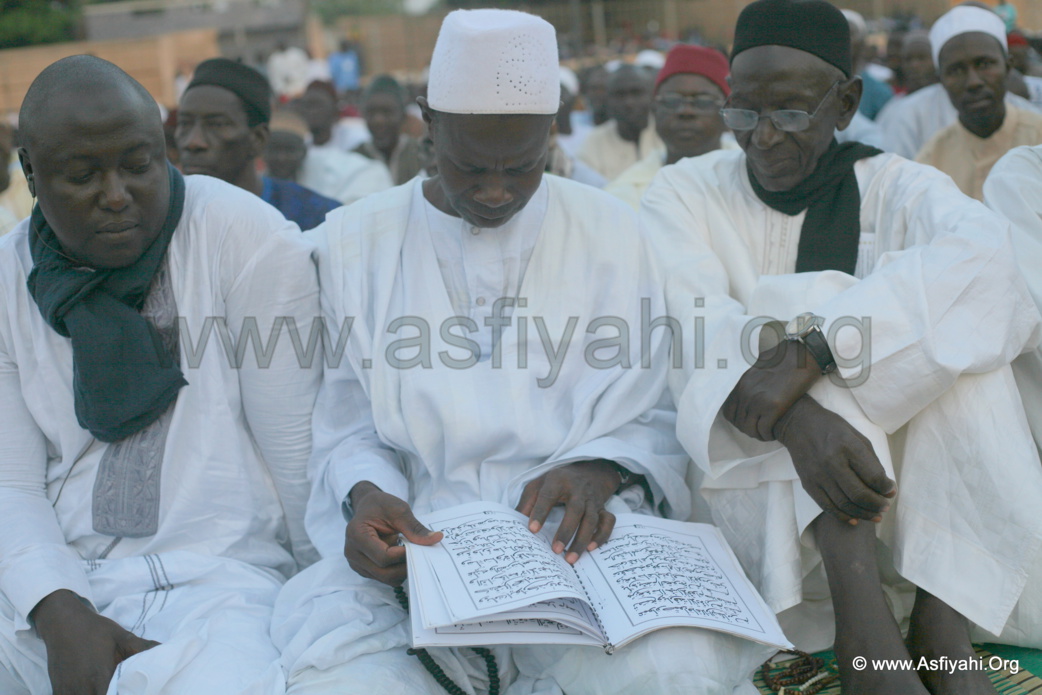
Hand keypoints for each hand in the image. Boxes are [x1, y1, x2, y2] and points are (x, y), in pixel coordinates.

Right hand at [32, 589, 158, 694]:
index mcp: (100, 678)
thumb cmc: (95, 630)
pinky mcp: (59, 691)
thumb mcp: (122, 637)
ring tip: (110, 688)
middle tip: (125, 689)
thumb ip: (143, 648)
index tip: (132, 690)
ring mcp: (68, 692)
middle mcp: (83, 689)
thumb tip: (165, 651)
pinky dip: (82, 694)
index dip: (125, 694)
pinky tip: (91, 690)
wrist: (63, 623)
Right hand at [344, 481, 442, 585]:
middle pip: (384, 573)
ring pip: (385, 578)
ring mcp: (356, 563)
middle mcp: (352, 552)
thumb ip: (415, 528)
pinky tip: (400, 555)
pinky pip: (383, 578)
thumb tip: (436, 539)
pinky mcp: (363, 569)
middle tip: (420, 554)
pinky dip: (396, 570)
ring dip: (402, 569)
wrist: (367, 507)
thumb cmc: (381, 506)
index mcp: (357, 534)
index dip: (404, 555)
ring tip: (408, 552)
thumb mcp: (399, 510)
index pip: (383, 557)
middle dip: (405, 566)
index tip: (419, 547)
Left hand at [515, 460, 621, 563]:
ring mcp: (592, 499)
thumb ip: (527, 502)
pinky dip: (602, 535)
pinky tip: (591, 548)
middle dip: (565, 532)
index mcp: (558, 481)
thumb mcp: (538, 484)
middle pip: (575, 511)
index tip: (532, 530)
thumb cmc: (558, 481)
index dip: (540, 512)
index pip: (548, 496)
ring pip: (591, 520)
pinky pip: (608, 522)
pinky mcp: (602, 508)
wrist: (589, 470)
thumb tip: (516, 523)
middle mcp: (578, 490)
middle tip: (555, 551)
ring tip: (570, 558)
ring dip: (582, 540)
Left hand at [723, 328, 820, 441]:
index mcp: (741, 383)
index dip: (738, 421)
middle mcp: (746, 392)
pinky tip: (773, 434)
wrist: (803, 353)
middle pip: (738, 422)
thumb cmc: (785, 358)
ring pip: (749, 428)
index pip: (729, 411)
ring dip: (757, 434)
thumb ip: (751, 379)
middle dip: (748, 429)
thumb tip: (749, 384)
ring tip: (766, 434)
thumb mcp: (759, 366)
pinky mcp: (774, 406)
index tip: (748, 422)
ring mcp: (758, 400)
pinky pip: (764, 430)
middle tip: (759, 431)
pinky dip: (767, 435)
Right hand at [774, 395, 896, 524]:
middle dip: (877, 505)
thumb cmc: (833, 429)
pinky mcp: (808, 484)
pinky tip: (855, 518)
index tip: (890, 491)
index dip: (886, 488)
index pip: (873, 476)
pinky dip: (843, 516)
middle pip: (859, 494)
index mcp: (848, 446)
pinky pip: (827, 507)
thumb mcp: (857, 436)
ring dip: (863, 513)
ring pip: (844, 504)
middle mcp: (832, 462)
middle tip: (885, 507)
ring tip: (875, 515)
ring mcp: (818, 475)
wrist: (799, 424)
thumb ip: (872, 461)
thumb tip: (885, 488)